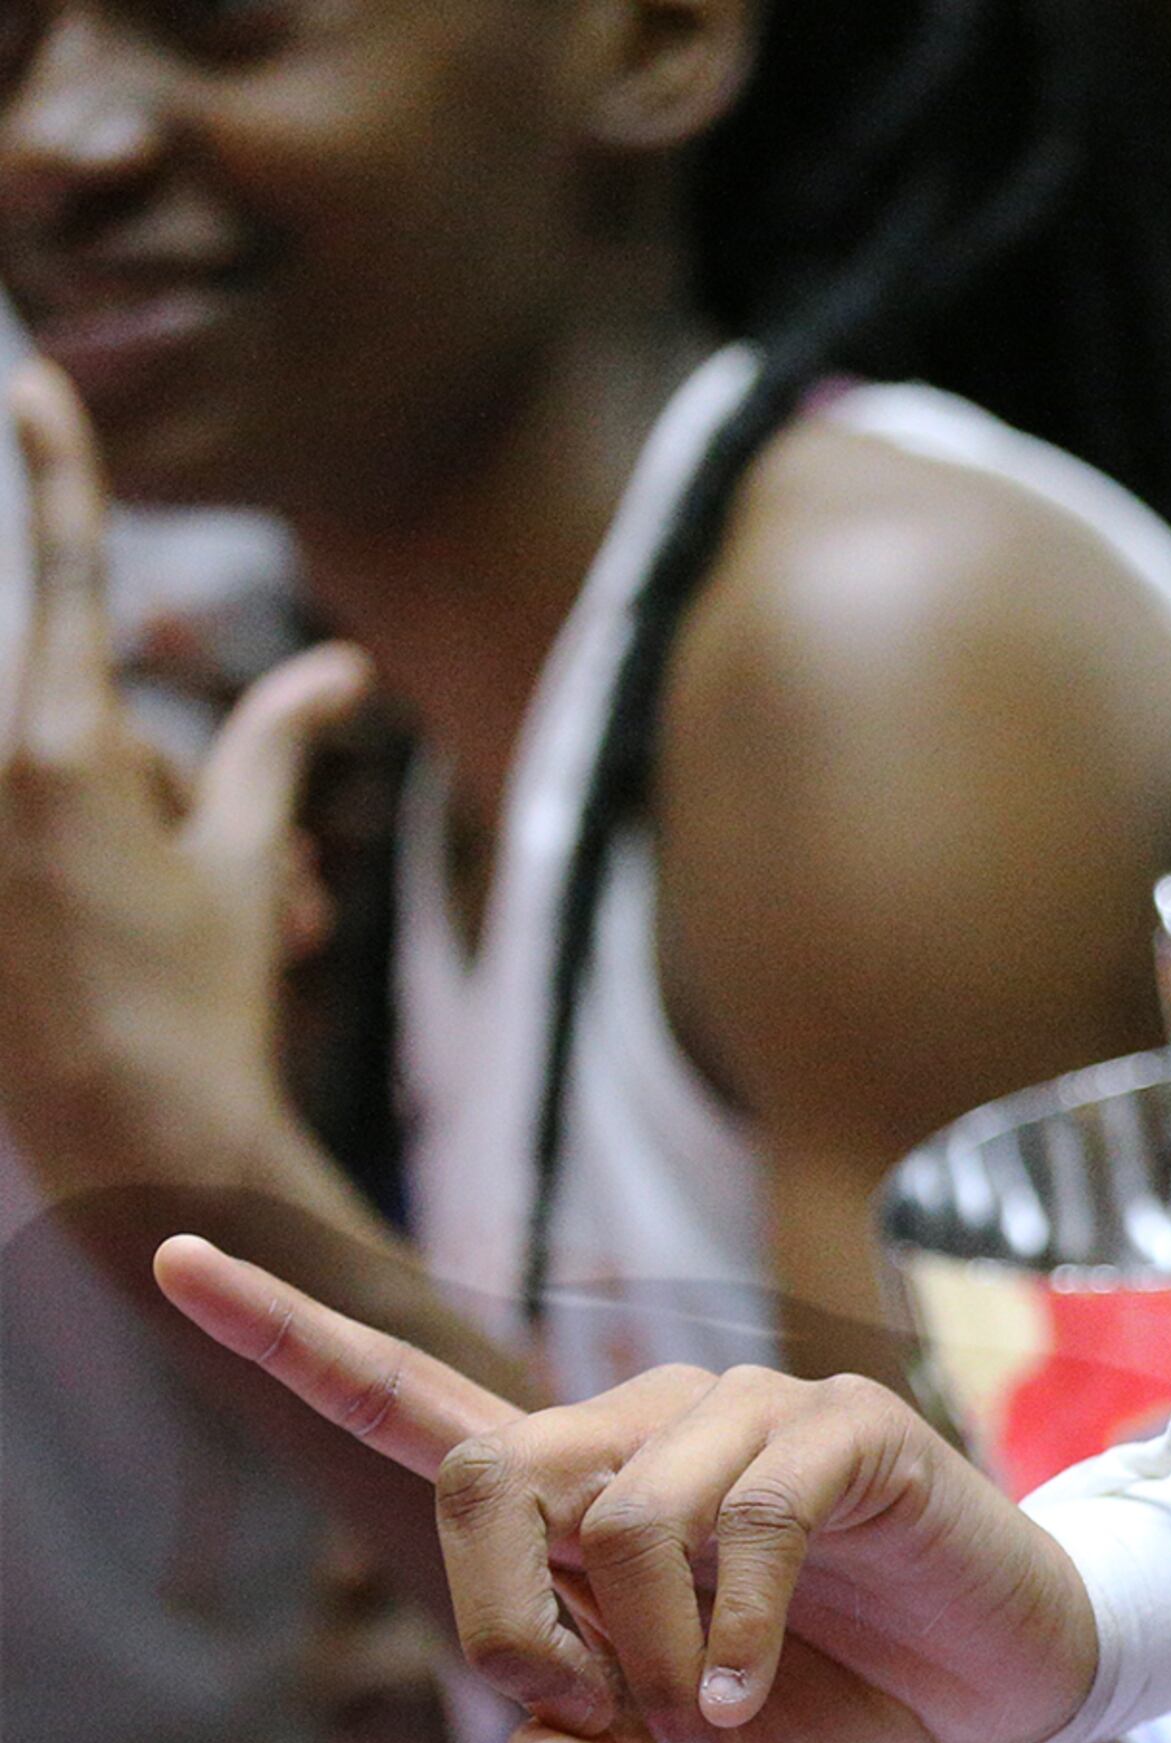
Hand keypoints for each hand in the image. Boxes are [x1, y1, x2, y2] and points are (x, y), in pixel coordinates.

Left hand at [1, 360, 368, 1193]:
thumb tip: (341, 668)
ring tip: (223, 944)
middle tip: (253, 901)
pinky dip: (81, 889)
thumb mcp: (250, 867)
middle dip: (170, 793)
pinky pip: (29, 843)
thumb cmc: (204, 1007)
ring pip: (62, 786)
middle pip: (91, 723)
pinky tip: (112, 961)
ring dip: (137, 849)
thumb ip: (276, 751)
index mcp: (65, 748)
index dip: (60, 467)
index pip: (71, 574)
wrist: (133, 1143)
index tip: (27, 375)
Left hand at [149, 1240, 1096, 1742]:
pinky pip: (743, 1528)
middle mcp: (645, 1427)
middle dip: (504, 1625)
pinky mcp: (843, 1430)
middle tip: (582, 1720)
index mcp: (586, 1493)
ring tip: (712, 1736)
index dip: (289, 1333)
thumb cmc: (843, 1707)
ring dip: (646, 1666)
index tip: (168, 1258)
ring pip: (613, 1521)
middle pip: (484, 1474)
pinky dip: (732, 1642)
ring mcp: (746, 1413)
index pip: (412, 1398)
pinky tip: (750, 1705)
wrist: (1002, 1683)